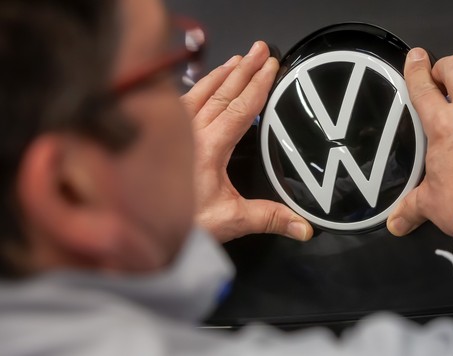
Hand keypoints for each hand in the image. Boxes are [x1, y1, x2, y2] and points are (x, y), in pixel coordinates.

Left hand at [181, 41, 312, 242]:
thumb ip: (269, 218)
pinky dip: (198, 86)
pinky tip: (204, 81)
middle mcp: (189, 133)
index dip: (259, 85)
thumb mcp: (231, 220)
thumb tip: (303, 227)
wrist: (144, 229)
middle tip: (261, 49)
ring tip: (239, 58)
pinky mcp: (164, 134)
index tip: (272, 66)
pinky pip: (183, 100)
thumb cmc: (184, 224)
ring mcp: (175, 131)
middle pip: (222, 92)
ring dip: (222, 73)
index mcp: (208, 148)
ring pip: (201, 92)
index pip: (240, 108)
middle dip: (245, 68)